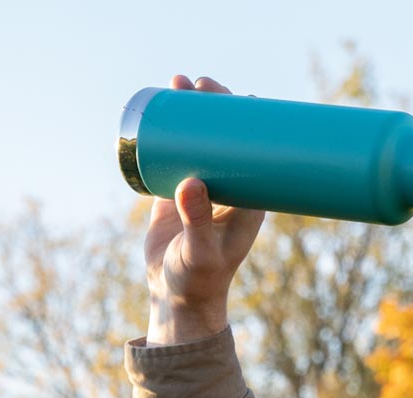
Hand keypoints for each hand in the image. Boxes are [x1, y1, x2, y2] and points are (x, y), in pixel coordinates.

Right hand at [144, 75, 264, 344]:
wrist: (177, 299)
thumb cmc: (198, 279)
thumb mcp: (200, 250)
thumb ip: (197, 221)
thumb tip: (191, 183)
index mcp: (248, 200)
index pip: (253, 151)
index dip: (244, 119)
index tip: (229, 94)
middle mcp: (229, 192)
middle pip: (226, 139)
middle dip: (213, 106)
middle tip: (195, 83)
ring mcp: (203, 192)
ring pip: (199, 143)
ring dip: (189, 114)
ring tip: (175, 85)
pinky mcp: (177, 195)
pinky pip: (175, 155)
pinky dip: (168, 133)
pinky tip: (159, 109)